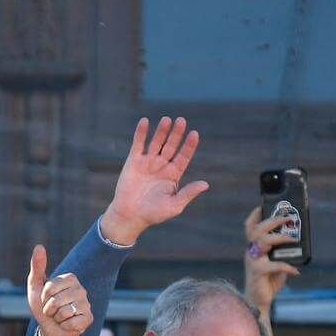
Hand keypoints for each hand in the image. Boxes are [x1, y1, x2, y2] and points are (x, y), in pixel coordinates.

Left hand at [26, 246, 92, 335]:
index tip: (46, 299)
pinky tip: (67, 324)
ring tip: (59, 317)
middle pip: (56, 300)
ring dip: (56, 318)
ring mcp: (86, 304)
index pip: (50, 287)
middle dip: (49, 309)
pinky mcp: (88, 319)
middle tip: (52, 310)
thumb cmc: (43, 306)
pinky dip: (64, 325)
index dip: (43, 297)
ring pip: (63, 312)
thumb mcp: (36, 286)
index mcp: (70, 278)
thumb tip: (39, 246)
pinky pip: (71, 322)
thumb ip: (37, 267)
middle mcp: (81, 289)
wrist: (49, 329)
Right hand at [99, 117, 209, 245]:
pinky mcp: (134, 161)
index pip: (184, 156)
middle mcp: (162, 166)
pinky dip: (141, 133)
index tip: (194, 134)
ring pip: (157, 142)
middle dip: (176, 134)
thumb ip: (188, 193)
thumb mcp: (175, 205)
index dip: (189, 145)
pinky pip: (138, 144)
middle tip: (181, 121)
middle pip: (171, 146)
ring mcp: (148, 162)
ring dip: (161, 131)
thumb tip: (206, 184)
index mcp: (174, 174)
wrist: (130, 216)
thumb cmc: (154, 214)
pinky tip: (145, 121)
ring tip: (167, 119)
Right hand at [242, 208, 301, 311]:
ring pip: (264, 241)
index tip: (262, 205)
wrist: (258, 301)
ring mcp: (253, 261)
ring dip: (280, 238)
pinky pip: (274, 265)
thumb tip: (296, 241)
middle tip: (288, 218)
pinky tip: (295, 271)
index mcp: (253, 248)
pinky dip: (287, 267)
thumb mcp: (276, 263)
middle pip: (258, 230)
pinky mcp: (258, 272)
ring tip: (294, 239)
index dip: (254, 215)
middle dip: (273, 220)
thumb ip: (282, 253)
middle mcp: (251, 252)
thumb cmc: (268, 281)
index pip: (250, 227)